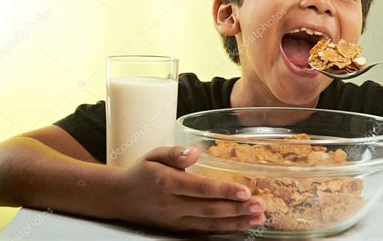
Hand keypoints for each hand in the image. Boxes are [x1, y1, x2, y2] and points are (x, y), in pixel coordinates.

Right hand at [117, 146, 265, 232]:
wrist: (121, 198)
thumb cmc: (142, 172)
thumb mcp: (154, 154)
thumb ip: (174, 153)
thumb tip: (194, 152)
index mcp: (167, 183)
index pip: (200, 188)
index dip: (224, 190)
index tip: (245, 190)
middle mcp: (172, 205)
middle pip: (209, 209)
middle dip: (237, 209)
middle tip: (260, 205)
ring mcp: (175, 221)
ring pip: (209, 224)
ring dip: (236, 222)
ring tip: (258, 218)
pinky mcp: (177, 229)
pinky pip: (203, 232)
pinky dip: (224, 230)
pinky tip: (241, 226)